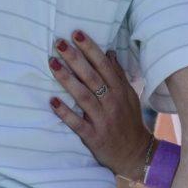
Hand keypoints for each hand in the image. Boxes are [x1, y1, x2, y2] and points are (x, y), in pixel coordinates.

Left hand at [49, 30, 152, 181]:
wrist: (136, 154)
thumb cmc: (129, 121)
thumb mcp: (129, 96)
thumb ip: (119, 75)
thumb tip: (110, 52)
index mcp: (120, 90)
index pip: (104, 65)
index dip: (90, 49)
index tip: (76, 33)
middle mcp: (112, 102)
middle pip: (92, 77)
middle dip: (76, 59)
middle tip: (59, 43)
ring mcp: (103, 120)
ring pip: (84, 96)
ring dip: (67, 80)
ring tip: (52, 64)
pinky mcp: (94, 137)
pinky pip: (78, 123)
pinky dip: (65, 112)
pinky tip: (52, 101)